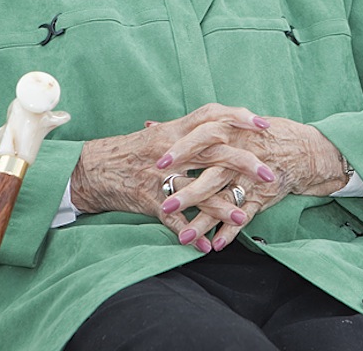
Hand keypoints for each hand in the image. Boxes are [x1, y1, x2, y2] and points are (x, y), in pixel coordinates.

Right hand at [70, 103, 276, 251]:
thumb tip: (223, 125)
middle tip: (270, 174)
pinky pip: (173, 219)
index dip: (238, 118)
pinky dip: (190, 232)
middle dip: (245, 164)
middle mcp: (170, 151)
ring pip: (196, 190)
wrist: (92, 168)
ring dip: (221, 206)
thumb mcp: (161, 134)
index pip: (212, 116)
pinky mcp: (148, 200)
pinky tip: (207, 245)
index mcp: (175, 130)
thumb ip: (190, 131)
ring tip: (243, 216)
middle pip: (214, 153)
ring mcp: (159, 176)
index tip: (264, 124)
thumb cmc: (131, 151)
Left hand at [163, 115, 349, 251]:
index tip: (158, 163)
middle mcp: (240, 155)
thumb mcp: (228, 121)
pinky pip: (245, 216)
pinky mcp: (262, 195)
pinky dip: (231, 231)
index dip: (181, 151)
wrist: (303, 150)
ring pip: (226, 201)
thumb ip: (184, 128)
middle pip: (212, 174)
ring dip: (205, 220)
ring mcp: (252, 178)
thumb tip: (149, 124)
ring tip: (184, 238)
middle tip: (164, 207)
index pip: (202, 139)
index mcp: (230, 132)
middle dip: (188, 192)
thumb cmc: (257, 134)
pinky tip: (215, 245)